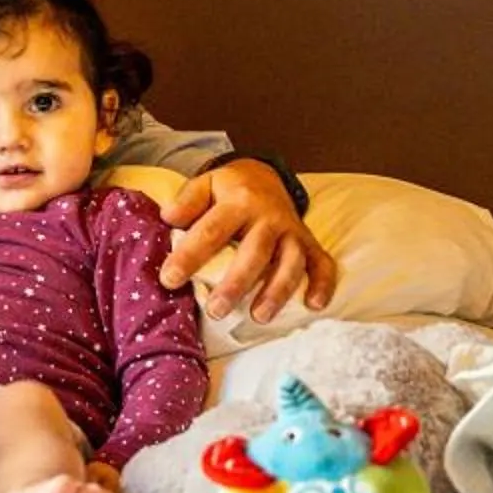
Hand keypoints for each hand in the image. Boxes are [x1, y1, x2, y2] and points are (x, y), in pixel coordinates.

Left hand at [160, 159, 339, 322]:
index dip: (190, 255)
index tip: (170, 279)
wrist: (264, 176)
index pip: (212, 230)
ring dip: (277, 291)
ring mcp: (292, 231)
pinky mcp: (310, 243)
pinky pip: (322, 263)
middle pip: (255, 252)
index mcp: (239, 201)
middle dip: (237, 283)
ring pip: (290, 262)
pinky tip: (314, 305)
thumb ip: (188, 201)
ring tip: (259, 317)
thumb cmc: (228, 190)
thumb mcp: (204, 184)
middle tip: (216, 311)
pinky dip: (323, 284)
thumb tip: (168, 218)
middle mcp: (269, 217)